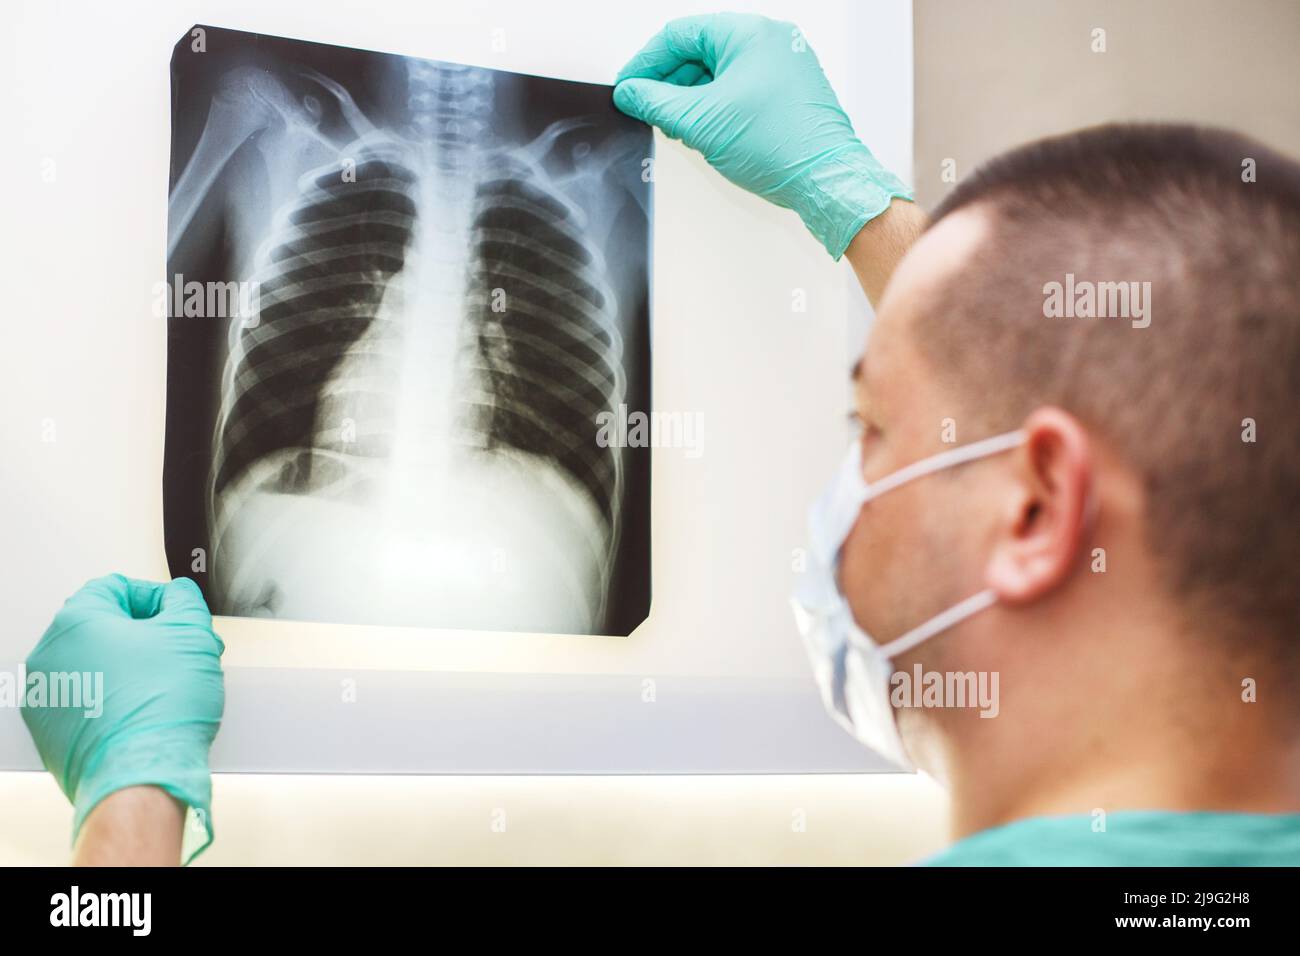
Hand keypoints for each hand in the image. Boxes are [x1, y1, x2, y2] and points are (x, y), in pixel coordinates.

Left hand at [21, 574, 224, 863]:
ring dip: (130, 669)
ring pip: (96, 665)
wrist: (143, 775)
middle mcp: (50, 656)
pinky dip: (114, 701)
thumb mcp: (192, 632)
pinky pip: (88, 700)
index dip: (155, 599)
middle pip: (104, 628)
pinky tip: (145, 712)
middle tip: (177, 654)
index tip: (175, 616)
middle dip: (145, 637)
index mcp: (77, 621)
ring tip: (164, 687)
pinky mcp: (52, 732)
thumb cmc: (160, 710)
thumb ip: (184, 599)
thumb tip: (177, 597)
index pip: (116, 587)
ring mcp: (47, 696)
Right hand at [613, 13, 912, 258]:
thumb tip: (631, 93)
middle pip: (699, 50)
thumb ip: (657, 103)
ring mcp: (782, 64)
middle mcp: (769, 40)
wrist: (826, 179)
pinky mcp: (788, 90)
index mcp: (748, 33)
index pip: (679, 35)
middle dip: (669, 82)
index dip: (646, 63)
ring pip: (720, 71)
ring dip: (692, 96)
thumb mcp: (701, 122)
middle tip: (648, 110)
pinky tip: (706, 130)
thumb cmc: (780, 145)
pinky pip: (741, 86)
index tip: (628, 88)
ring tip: (678, 126)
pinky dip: (717, 104)